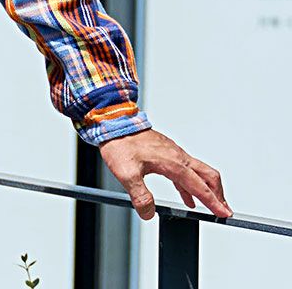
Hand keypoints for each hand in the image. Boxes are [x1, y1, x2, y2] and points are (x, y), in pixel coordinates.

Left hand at [99, 128, 231, 220]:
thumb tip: (149, 213)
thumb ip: (140, 196)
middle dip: (219, 194)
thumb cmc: (119, 142)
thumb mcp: (126, 173)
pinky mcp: (165, 151)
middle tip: (224, 210)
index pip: (199, 186)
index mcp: (172, 162)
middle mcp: (177, 156)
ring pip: (198, 171)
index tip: (224, 214)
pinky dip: (191, 184)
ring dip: (207, 189)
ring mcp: (172, 152)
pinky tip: (186, 195)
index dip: (213, 202)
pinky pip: (185, 169)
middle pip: (208, 176)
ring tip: (210, 205)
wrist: (112, 122)